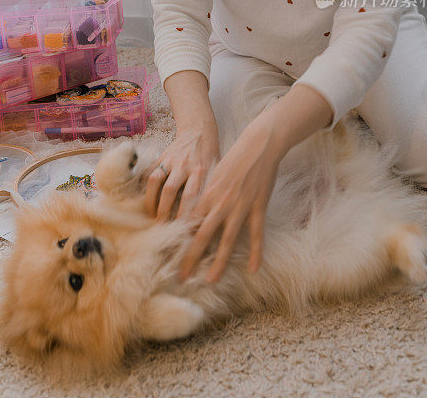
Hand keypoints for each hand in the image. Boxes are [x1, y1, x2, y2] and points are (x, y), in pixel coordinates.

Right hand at [144, 126, 219, 221]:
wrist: (199, 131)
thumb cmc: (210, 156)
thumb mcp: (214, 171)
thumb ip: (207, 190)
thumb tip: (205, 217)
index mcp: (200, 170)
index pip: (190, 196)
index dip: (183, 214)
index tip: (180, 230)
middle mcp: (183, 165)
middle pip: (169, 191)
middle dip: (163, 211)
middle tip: (161, 225)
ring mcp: (169, 159)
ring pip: (154, 180)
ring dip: (150, 200)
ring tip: (150, 214)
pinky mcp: (160, 156)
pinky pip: (147, 172)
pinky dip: (143, 186)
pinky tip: (144, 199)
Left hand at [178, 122, 282, 283]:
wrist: (258, 146)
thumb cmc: (233, 159)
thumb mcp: (212, 175)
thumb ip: (204, 195)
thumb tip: (193, 212)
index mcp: (206, 194)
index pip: (188, 224)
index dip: (178, 241)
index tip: (169, 256)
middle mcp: (219, 203)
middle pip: (202, 236)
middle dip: (190, 258)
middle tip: (181, 277)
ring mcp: (240, 207)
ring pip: (227, 240)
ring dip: (218, 262)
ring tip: (211, 280)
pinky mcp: (258, 208)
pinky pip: (256, 235)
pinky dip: (256, 253)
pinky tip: (253, 269)